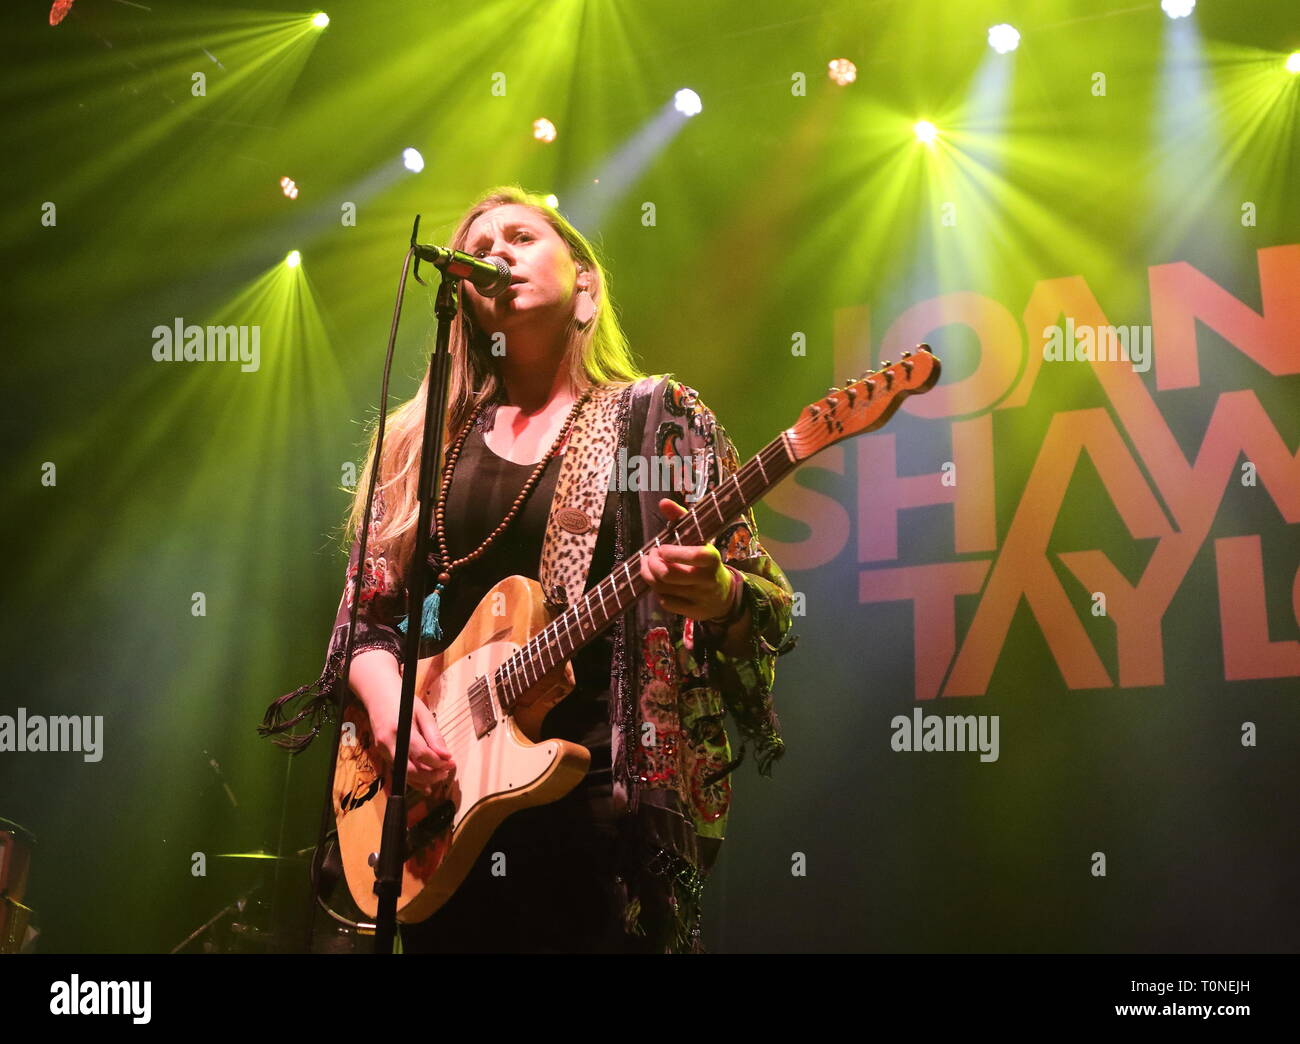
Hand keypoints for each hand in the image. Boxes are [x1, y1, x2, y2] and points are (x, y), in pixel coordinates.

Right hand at [364, 689, 455, 790]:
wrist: (377, 694)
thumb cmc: (402, 700)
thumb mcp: (422, 713)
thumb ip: (434, 735)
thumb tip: (446, 755)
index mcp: (400, 729)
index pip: (422, 754)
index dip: (438, 762)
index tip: (451, 762)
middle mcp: (388, 743)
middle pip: (411, 769)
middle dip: (431, 775)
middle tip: (446, 772)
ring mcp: (382, 750)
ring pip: (404, 774)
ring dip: (423, 779)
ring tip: (439, 776)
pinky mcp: (381, 754)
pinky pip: (398, 771)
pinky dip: (412, 779)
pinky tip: (425, 785)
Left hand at [639, 498, 733, 620]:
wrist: (725, 595)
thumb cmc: (705, 560)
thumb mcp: (698, 538)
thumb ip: (681, 518)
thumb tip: (663, 502)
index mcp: (712, 558)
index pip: (695, 556)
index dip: (673, 553)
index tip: (660, 548)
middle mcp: (708, 580)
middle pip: (669, 575)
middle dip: (651, 564)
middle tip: (648, 556)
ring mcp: (700, 598)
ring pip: (663, 589)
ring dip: (649, 576)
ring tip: (648, 566)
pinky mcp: (694, 613)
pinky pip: (667, 603)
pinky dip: (658, 593)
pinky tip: (659, 584)